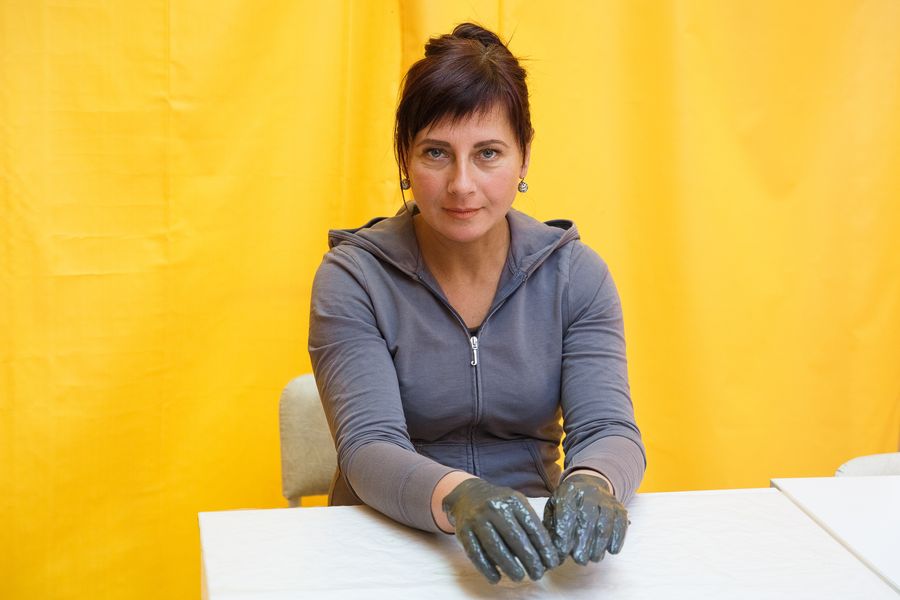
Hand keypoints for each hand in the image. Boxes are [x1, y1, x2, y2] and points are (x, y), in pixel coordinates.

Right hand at [442, 478, 560, 582]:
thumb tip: (546, 553)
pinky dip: (486, 568)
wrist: (467, 494)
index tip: (551, 563)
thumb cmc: (499, 504)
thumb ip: (529, 523)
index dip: (544, 548)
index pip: (532, 527)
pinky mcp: (463, 531)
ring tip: (519, 577)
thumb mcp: (516, 504)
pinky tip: (496, 578)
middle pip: (515, 538)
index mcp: (513, 500)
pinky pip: (476, 553)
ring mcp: (477, 519)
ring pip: (495, 547)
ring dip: (509, 566)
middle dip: (530, 560)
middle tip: (537, 575)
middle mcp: (495, 507)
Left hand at [542, 472, 628, 564]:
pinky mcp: (619, 507)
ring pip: (606, 520)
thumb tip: (556, 552)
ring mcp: (606, 499)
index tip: (563, 550)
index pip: (567, 510)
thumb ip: (552, 528)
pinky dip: (618, 538)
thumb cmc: (567, 504)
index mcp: (568, 491)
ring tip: (594, 558)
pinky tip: (611, 550)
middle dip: (584, 541)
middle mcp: (588, 491)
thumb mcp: (554, 509)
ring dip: (600, 543)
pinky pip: (621, 523)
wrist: (589, 486)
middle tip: (579, 559)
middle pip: (588, 516)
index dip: (565, 532)